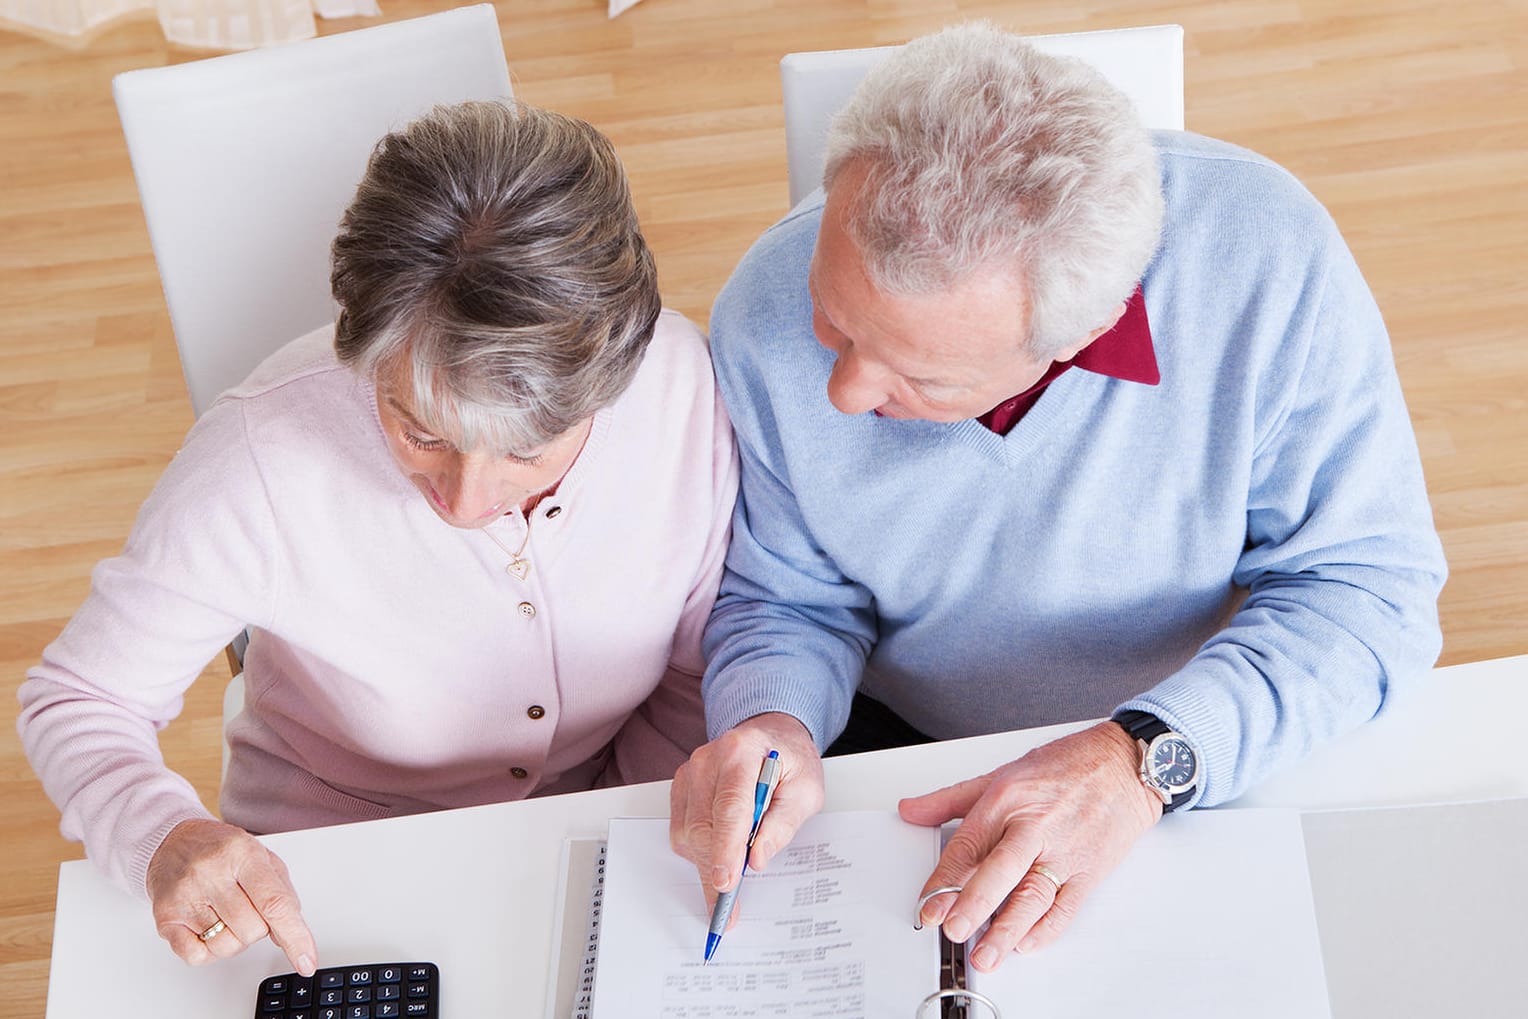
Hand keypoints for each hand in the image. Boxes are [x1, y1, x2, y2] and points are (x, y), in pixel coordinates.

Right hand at [146, 818, 316, 974]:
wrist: (174, 841)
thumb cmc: (222, 850)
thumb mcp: (262, 857)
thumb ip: (282, 894)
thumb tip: (289, 935)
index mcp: (243, 854)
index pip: (274, 903)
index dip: (295, 936)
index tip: (307, 961)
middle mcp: (212, 873)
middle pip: (253, 930)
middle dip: (259, 928)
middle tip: (247, 908)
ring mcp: (186, 896)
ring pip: (226, 946)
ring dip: (234, 940)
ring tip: (226, 915)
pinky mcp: (165, 917)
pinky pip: (197, 956)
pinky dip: (209, 951)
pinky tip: (207, 928)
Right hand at [669, 712, 823, 913]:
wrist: (773, 737)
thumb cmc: (791, 763)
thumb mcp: (806, 791)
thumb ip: (783, 824)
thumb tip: (757, 859)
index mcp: (742, 751)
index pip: (730, 807)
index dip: (726, 849)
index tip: (726, 883)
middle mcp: (708, 759)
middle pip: (703, 826)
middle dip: (717, 866)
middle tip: (732, 900)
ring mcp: (690, 772)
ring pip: (688, 833)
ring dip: (709, 860)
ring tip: (733, 870)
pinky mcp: (682, 786)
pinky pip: (681, 831)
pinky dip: (700, 850)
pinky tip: (722, 849)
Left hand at [899, 721, 1160, 971]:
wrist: (1124, 764)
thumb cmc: (1065, 766)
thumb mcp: (1000, 775)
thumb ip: (949, 799)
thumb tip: (911, 811)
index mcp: (1007, 801)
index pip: (968, 846)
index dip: (944, 880)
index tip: (927, 905)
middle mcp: (1035, 826)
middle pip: (1000, 870)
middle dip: (975, 902)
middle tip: (954, 929)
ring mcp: (1065, 850)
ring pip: (1034, 895)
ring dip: (1009, 928)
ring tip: (987, 953)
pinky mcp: (1090, 869)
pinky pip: (1067, 905)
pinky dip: (1048, 928)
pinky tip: (1027, 943)